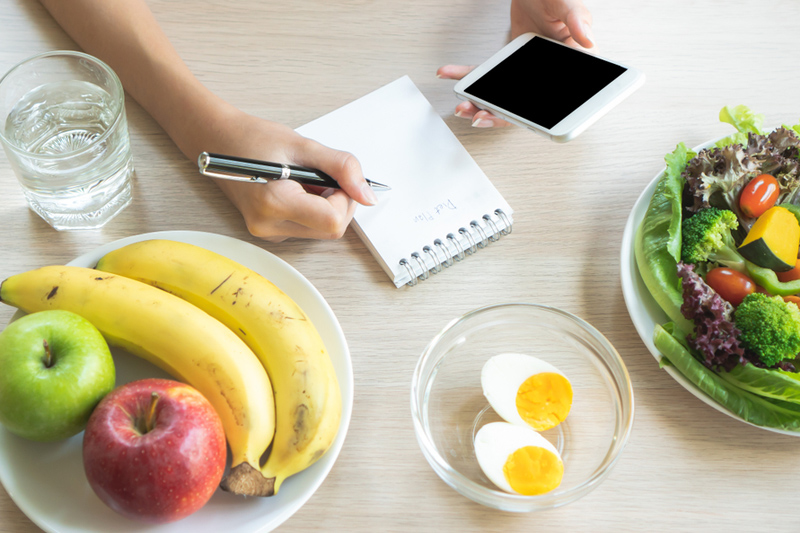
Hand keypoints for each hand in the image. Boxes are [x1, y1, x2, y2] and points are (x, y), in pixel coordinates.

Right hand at [205, 108, 376, 241]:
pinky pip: (308, 228)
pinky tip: (297, 189)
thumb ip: (342, 168)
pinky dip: (313, 209)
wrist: (218, 141)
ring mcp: (268, 233)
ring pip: (322, 231)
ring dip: (326, 206)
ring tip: (304, 179)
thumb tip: (367, 195)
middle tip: (322, 175)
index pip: (333, 221)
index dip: (346, 199)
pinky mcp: (270, 232)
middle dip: (338, 202)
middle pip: (331, 230)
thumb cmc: (253, 139)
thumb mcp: (305, 146)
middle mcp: (269, 225)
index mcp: (274, 203)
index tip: (339, 178)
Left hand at [438, 0, 593, 127]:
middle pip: (521, 107)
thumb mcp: (569, 5)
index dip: (533, 117)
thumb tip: (588, 40)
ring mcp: (524, 73)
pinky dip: (465, 75)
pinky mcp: (507, 65)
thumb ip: (578, 20)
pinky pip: (486, 75)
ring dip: (479, 104)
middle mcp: (545, 76)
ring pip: (501, 98)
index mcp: (569, 68)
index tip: (512, 119)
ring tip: (462, 107)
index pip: (554, 102)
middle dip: (497, 116)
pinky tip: (448, 74)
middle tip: (478, 117)